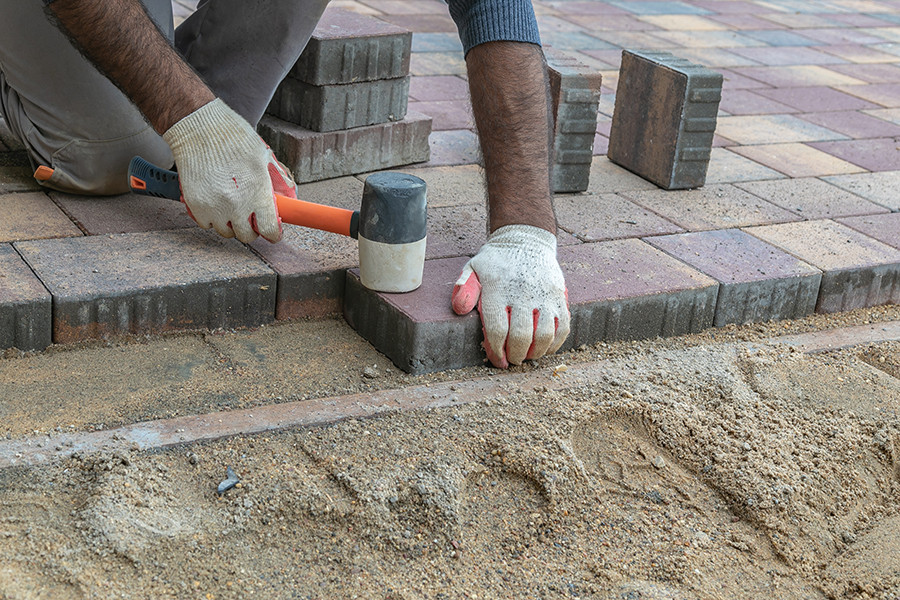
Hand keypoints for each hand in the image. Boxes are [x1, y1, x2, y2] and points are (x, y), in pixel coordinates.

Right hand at [162, 98, 283, 242]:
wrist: (198, 127)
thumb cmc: (233, 137)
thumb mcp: (263, 156)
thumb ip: (275, 180)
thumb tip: (287, 199)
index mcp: (258, 192)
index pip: (269, 229)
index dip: (273, 233)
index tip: (272, 232)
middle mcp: (237, 204)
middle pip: (247, 236)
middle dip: (251, 229)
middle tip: (250, 217)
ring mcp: (214, 207)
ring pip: (226, 232)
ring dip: (231, 224)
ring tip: (231, 207)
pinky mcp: (196, 206)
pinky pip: (207, 224)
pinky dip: (212, 218)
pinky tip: (215, 203)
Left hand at [452, 225, 569, 367]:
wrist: (526, 239)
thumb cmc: (496, 260)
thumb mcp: (473, 268)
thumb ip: (464, 289)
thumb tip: (459, 310)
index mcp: (498, 288)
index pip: (496, 328)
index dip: (496, 350)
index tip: (497, 359)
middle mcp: (522, 292)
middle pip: (521, 335)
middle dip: (515, 355)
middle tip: (512, 360)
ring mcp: (544, 294)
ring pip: (545, 334)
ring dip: (536, 352)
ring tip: (528, 356)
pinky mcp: (559, 295)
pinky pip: (563, 326)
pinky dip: (555, 343)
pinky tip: (546, 348)